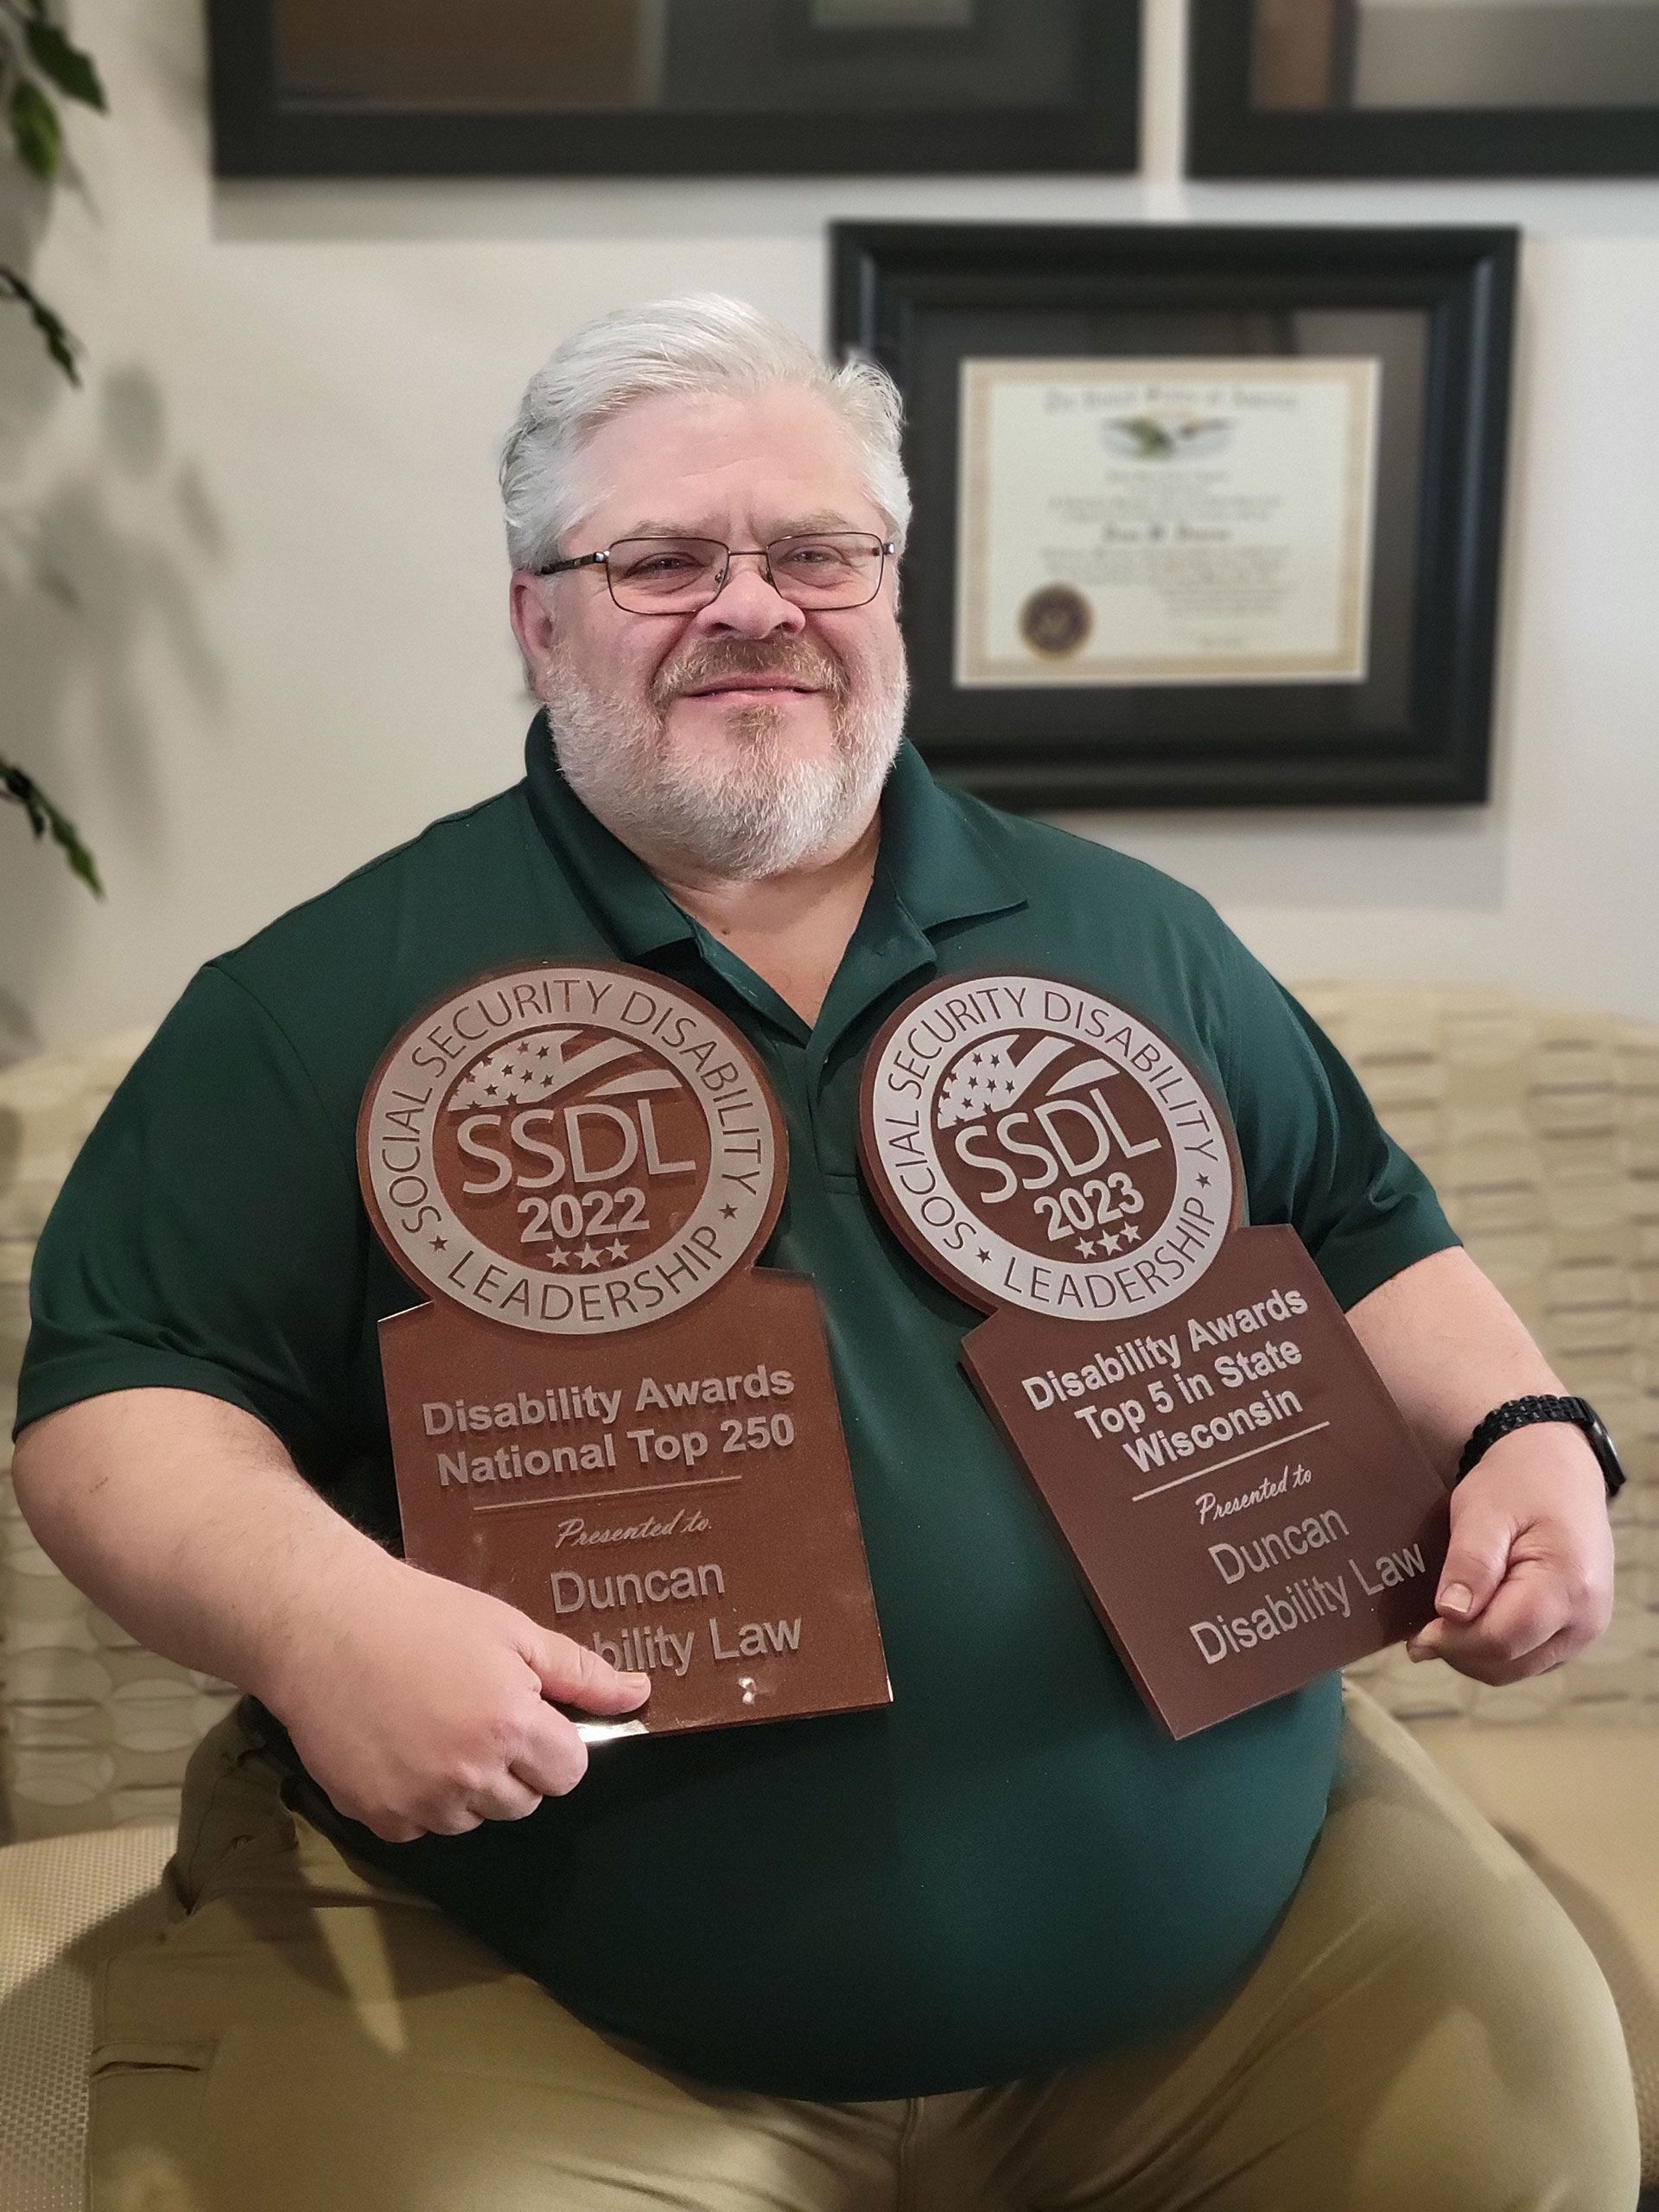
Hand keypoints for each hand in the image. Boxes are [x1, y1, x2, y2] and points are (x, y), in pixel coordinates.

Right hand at [267, 1556, 650, 1841]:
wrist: (323, 1625)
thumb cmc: (422, 1618)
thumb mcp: (511, 1631)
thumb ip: (579, 1674)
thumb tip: (639, 1695)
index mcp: (512, 1727)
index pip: (568, 1772)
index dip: (553, 1742)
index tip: (526, 1713)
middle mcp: (470, 1775)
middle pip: (524, 1801)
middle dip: (513, 1765)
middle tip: (475, 1713)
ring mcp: (420, 1802)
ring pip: (473, 1818)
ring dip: (466, 1787)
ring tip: (433, 1726)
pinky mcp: (377, 1817)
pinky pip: (421, 1826)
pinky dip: (418, 1799)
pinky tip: (400, 1748)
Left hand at [1406, 1425, 1615, 1683]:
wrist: (1561, 1468)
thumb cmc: (1518, 1483)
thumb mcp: (1482, 1511)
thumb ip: (1470, 1563)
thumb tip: (1451, 1616)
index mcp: (1567, 1585)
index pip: (1502, 1640)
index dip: (1453, 1643)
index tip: (1415, 1635)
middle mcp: (1586, 1619)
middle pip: (1510, 1663)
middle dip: (1460, 1653)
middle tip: (1421, 1630)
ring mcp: (1586, 1630)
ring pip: (1518, 1668)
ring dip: (1476, 1656)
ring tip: (1443, 1624)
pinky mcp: (1577, 1632)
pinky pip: (1529, 1658)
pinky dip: (1495, 1650)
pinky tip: (1471, 1621)